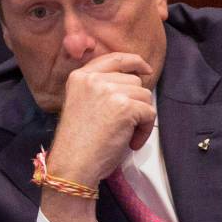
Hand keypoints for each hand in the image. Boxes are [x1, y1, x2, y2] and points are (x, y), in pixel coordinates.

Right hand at [47, 52, 155, 184]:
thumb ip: (98, 88)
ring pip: (144, 96)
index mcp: (80, 76)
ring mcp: (109, 91)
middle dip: (135, 102)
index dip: (134, 62)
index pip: (114, 58)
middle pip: (133, 81)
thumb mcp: (80, 103)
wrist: (73, 163)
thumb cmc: (77, 143)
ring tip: (125, 134)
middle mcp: (93, 79)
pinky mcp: (125, 106)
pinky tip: (131, 142)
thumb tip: (132, 81)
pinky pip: (149, 113)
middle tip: (124, 124)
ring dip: (141, 117)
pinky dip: (145, 130)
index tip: (145, 70)